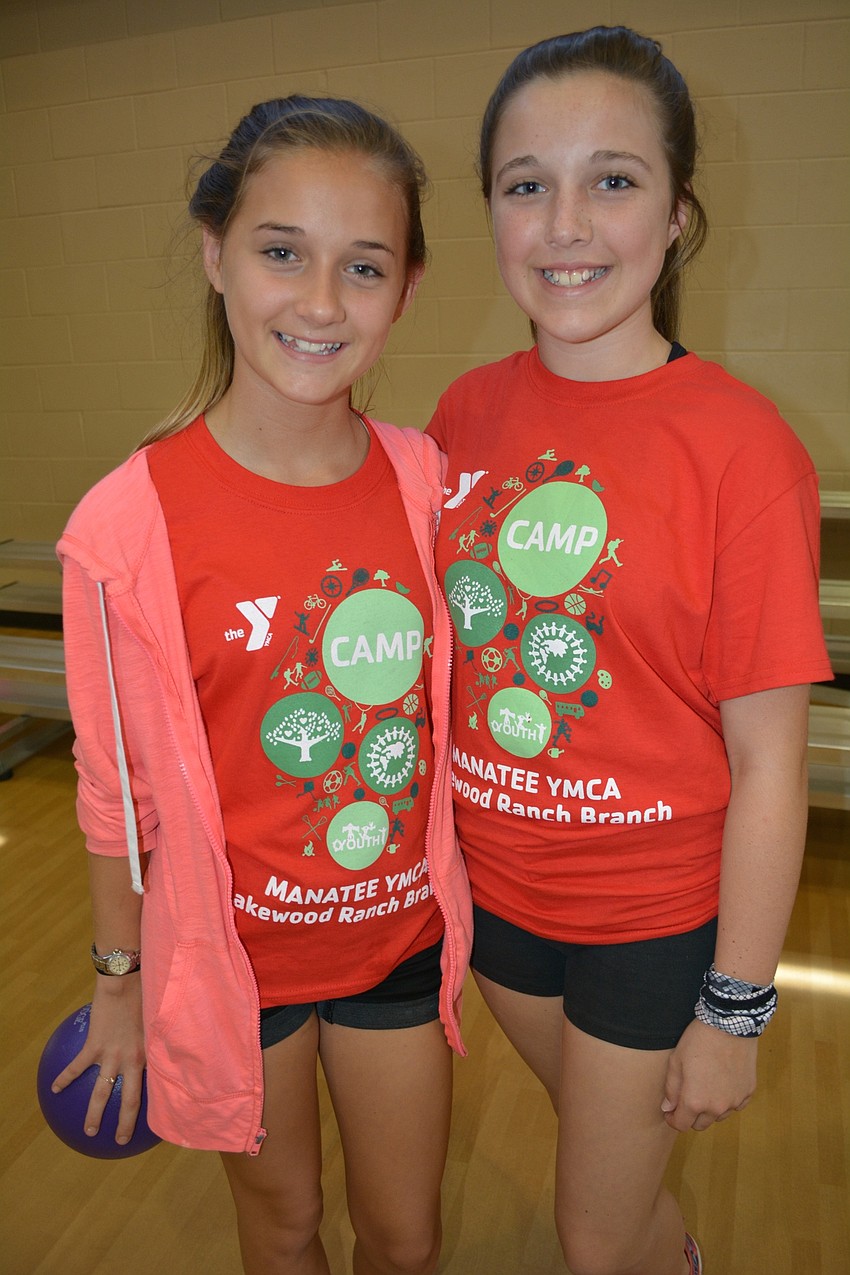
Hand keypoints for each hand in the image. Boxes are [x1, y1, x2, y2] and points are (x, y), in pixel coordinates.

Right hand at [51, 977, 145, 1145]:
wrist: (125, 980)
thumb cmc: (146, 994)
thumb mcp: (157, 1020)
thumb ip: (155, 1039)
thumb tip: (161, 1047)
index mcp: (149, 1055)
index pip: (153, 1088)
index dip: (155, 1104)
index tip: (154, 1123)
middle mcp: (132, 1059)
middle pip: (128, 1100)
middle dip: (124, 1123)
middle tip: (120, 1140)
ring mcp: (111, 1054)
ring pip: (101, 1092)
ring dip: (94, 1113)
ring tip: (89, 1130)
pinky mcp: (93, 1044)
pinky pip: (76, 1067)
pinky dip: (65, 1079)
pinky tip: (54, 1089)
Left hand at [661, 1017, 757, 1131]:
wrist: (729, 1025)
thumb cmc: (698, 1041)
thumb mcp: (676, 1061)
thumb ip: (671, 1089)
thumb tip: (668, 1108)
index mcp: (695, 1102)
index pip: (682, 1125)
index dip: (674, 1119)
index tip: (671, 1111)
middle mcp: (716, 1108)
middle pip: (701, 1124)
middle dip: (691, 1115)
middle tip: (688, 1096)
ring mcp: (735, 1101)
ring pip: (719, 1115)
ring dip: (711, 1108)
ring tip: (706, 1085)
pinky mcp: (748, 1092)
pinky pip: (736, 1105)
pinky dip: (728, 1099)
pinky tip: (723, 1082)